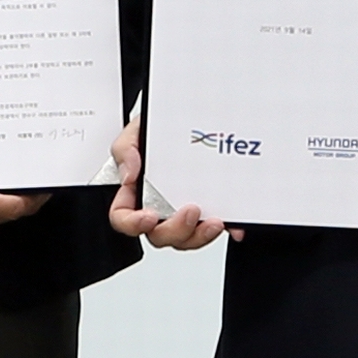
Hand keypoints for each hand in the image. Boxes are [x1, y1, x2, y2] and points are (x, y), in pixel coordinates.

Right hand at [105, 117, 235, 250]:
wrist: (190, 120)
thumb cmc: (158, 132)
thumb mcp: (136, 131)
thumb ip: (126, 149)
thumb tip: (130, 174)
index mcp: (134, 193)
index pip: (124, 218)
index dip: (133, 224)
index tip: (149, 217)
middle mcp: (157, 207)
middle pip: (159, 234)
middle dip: (177, 229)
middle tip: (191, 210)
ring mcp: (181, 212)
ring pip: (186, 238)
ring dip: (200, 235)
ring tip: (215, 221)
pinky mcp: (206, 211)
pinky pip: (212, 227)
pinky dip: (226, 228)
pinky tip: (233, 225)